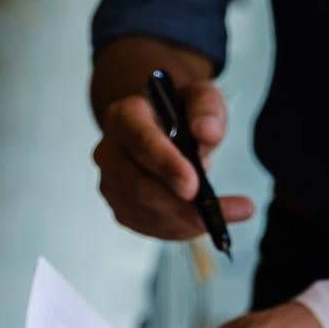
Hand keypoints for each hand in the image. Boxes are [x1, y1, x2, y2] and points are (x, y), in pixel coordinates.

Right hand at [92, 79, 253, 238]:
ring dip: (183, 221)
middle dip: (180, 205)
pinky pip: (149, 227)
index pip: (140, 141)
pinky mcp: (122, 208)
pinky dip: (179, 229)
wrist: (163, 128)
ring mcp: (111, 184)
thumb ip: (207, 109)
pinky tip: (202, 222)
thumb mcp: (200, 98)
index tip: (193, 185)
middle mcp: (109, 152)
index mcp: (124, 117)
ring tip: (219, 216)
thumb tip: (207, 133)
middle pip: (140, 186)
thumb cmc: (179, 113)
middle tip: (217, 213)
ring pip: (145, 212)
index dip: (166, 166)